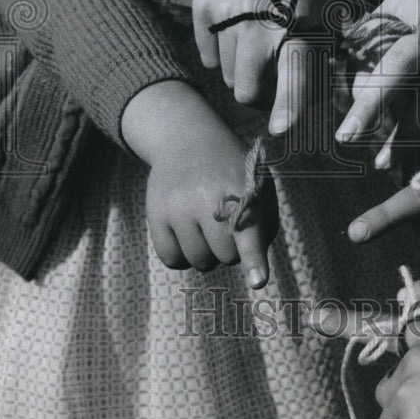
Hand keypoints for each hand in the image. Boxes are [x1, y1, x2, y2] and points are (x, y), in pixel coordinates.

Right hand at [122, 81, 278, 286]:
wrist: (187, 137)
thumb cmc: (232, 170)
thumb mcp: (258, 183)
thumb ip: (264, 223)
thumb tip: (252, 268)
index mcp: (240, 188)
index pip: (248, 229)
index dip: (253, 258)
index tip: (258, 281)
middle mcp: (206, 197)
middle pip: (226, 256)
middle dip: (231, 247)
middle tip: (226, 222)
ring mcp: (178, 205)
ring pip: (199, 261)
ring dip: (207, 252)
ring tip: (205, 223)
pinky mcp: (155, 213)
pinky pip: (171, 259)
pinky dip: (182, 256)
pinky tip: (186, 232)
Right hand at [192, 0, 341, 133]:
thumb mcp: (329, 10)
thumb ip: (319, 56)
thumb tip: (312, 103)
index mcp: (295, 22)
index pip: (291, 74)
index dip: (286, 108)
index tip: (278, 131)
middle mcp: (256, 19)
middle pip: (246, 89)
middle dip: (260, 95)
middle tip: (274, 79)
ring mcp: (224, 11)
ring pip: (226, 75)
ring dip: (242, 72)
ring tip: (260, 43)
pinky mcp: (203, 4)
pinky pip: (207, 53)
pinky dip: (222, 51)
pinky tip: (240, 26)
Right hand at [336, 0, 419, 166]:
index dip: (410, 130)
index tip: (390, 159)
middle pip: (394, 69)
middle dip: (368, 108)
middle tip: (345, 138)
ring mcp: (412, 1)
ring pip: (372, 51)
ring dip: (362, 89)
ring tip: (357, 121)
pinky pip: (369, 32)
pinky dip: (360, 60)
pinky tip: (358, 84)